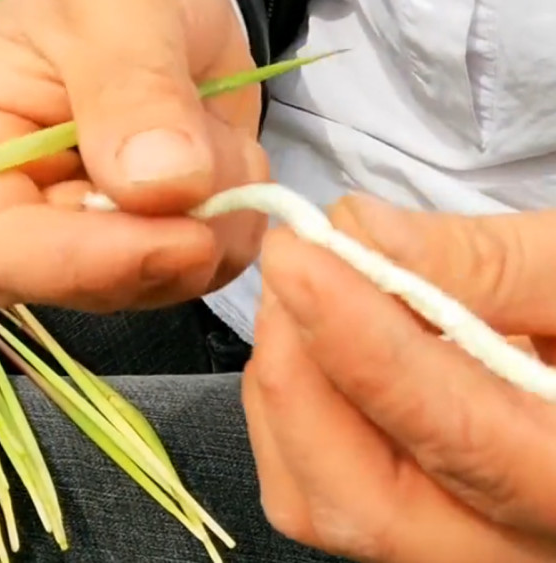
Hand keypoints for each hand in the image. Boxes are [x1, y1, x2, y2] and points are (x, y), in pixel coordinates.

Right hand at [0, 0, 268, 311]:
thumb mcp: (114, 13)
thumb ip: (130, 90)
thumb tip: (157, 186)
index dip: (80, 263)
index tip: (175, 239)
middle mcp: (11, 211)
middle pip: (75, 284)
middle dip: (161, 242)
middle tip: (220, 174)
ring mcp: (81, 236)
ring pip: (146, 284)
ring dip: (209, 224)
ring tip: (215, 135)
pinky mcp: (140, 243)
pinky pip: (195, 272)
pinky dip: (232, 225)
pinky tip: (227, 159)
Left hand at [243, 194, 555, 561]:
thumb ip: (490, 263)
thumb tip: (356, 233)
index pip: (458, 434)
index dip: (363, 345)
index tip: (299, 258)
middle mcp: (511, 547)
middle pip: (364, 508)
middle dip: (299, 379)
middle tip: (291, 268)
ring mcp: (451, 544)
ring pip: (319, 506)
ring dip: (283, 390)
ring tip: (301, 292)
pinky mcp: (406, 521)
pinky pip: (312, 490)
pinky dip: (287, 412)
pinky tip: (311, 341)